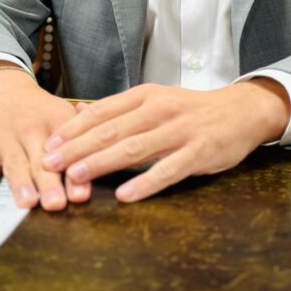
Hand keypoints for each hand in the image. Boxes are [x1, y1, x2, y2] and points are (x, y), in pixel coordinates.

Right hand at [0, 67, 91, 210]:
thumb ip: (82, 140)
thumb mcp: (62, 114)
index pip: (68, 149)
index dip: (74, 174)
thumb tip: (102, 161)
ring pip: (15, 163)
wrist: (2, 89)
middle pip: (41, 160)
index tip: (80, 195)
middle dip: (49, 183)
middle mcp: (32, 129)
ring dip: (21, 183)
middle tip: (56, 204)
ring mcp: (6, 138)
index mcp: (56, 121)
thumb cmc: (38, 111)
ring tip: (27, 202)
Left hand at [40, 79, 290, 202]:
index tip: (49, 143)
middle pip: (112, 130)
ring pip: (135, 148)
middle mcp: (160, 109)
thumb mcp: (155, 99)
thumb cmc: (192, 109)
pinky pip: (168, 170)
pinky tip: (125, 195)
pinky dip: (145, 183)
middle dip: (78, 147)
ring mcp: (180, 130)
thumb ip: (120, 109)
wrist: (241, 110)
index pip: (103, 111)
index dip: (74, 128)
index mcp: (147, 95)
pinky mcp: (199, 152)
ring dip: (102, 163)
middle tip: (50, 163)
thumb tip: (79, 113)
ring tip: (77, 177)